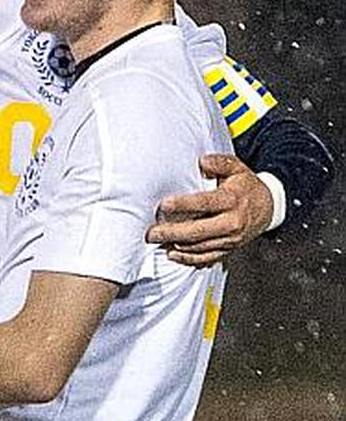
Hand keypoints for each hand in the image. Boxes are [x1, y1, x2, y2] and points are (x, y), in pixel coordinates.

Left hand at [145, 154, 272, 266]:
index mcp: (232, 200)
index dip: (183, 205)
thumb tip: (202, 162)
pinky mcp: (228, 249)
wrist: (268, 208)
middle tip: (151, 233)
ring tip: (157, 241)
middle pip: (198, 231)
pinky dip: (189, 258)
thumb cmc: (246, 187)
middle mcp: (231, 222)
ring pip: (200, 247)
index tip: (164, 205)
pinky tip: (173, 254)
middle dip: (172, 233)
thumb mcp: (237, 168)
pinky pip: (207, 257)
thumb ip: (220, 163)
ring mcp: (230, 239)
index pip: (204, 204)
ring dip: (177, 246)